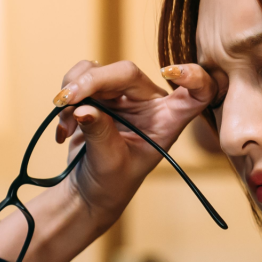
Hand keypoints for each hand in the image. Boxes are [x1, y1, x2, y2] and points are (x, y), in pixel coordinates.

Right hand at [0, 60, 216, 261]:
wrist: (90, 191)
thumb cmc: (112, 184)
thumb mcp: (110, 163)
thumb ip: (100, 133)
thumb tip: (83, 108)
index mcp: (168, 119)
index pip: (197, 91)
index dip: (193, 75)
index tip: (170, 71)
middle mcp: (149, 102)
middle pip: (127, 73)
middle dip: (93, 82)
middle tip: (68, 100)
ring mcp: (122, 95)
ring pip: (98, 69)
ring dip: (75, 90)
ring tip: (66, 122)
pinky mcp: (99, 93)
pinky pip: (81, 76)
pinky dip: (67, 96)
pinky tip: (65, 125)